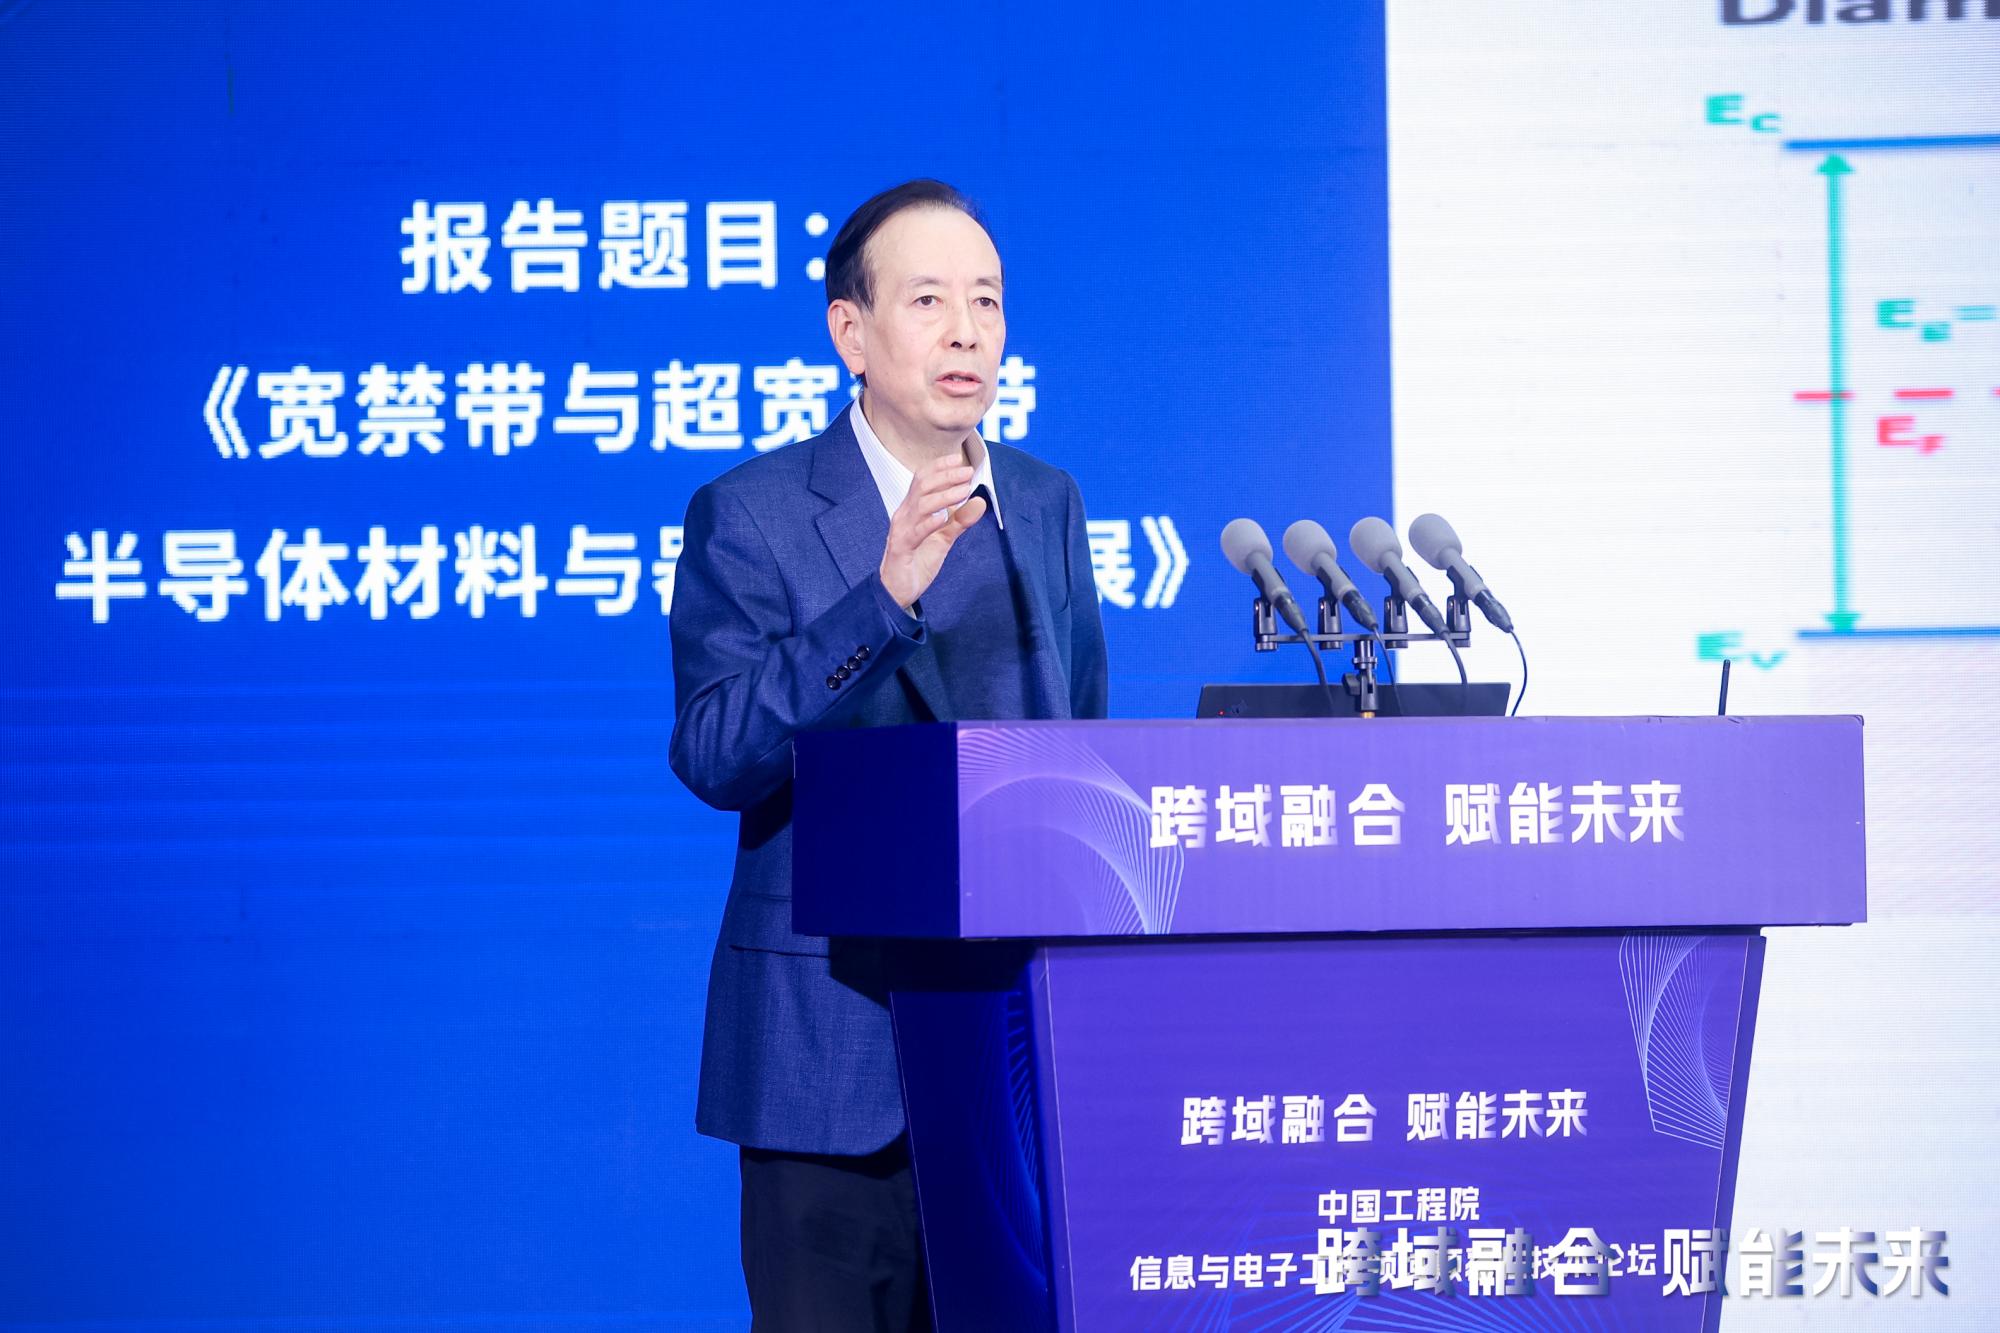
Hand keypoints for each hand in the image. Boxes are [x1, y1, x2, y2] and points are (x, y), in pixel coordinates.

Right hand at [879, 454, 987, 609]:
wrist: (897, 590)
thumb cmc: (917, 559)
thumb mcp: (944, 538)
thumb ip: (960, 520)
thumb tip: (980, 501)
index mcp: (912, 508)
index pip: (922, 479)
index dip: (939, 466)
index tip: (959, 459)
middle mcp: (904, 515)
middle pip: (922, 486)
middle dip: (946, 476)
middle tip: (967, 473)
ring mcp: (901, 531)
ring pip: (920, 506)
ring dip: (943, 496)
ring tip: (963, 491)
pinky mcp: (901, 549)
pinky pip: (913, 533)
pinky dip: (928, 524)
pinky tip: (942, 518)